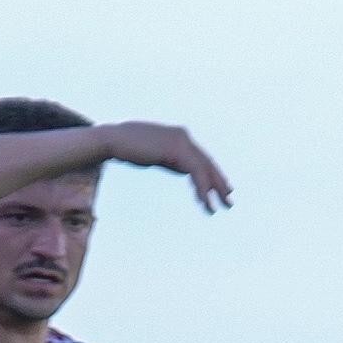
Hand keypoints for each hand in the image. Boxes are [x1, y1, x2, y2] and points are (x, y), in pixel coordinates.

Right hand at [101, 121, 232, 212]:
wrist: (113, 140)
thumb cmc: (129, 149)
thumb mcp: (156, 156)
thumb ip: (172, 161)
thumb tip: (184, 170)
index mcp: (179, 136)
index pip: (201, 157)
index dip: (212, 174)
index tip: (221, 189)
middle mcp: (183, 136)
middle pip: (207, 162)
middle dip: (219, 183)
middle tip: (229, 201)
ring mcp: (181, 141)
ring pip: (204, 169)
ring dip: (214, 189)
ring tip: (220, 207)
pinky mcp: (176, 150)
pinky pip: (196, 172)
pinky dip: (202, 188)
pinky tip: (205, 202)